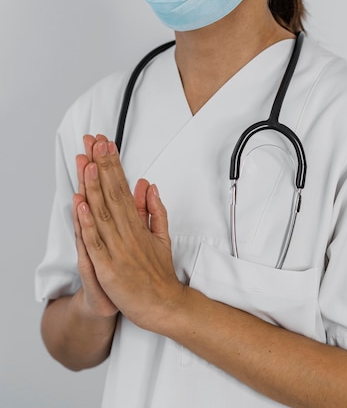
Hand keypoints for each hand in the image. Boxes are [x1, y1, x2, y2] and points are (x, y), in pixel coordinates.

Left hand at [76, 137, 183, 330]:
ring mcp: (117, 250)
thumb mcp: (161, 236)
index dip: (113, 165)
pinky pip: (95, 243)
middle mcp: (127, 233)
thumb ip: (154, 210)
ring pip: (102, 213)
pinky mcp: (108, 269)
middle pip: (112, 193)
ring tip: (87, 163)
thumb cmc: (160, 274)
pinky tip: (81, 204)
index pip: (123, 188)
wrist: (164, 306)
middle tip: (95, 142)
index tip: (106, 145)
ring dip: (93, 186)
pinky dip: (86, 224)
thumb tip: (148, 185)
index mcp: (137, 225)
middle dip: (102, 166)